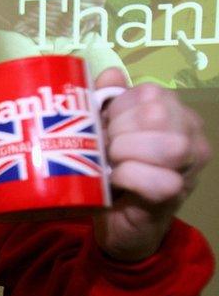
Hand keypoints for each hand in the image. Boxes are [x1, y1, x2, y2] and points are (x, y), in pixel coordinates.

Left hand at [94, 68, 210, 260]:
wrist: (118, 222)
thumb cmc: (113, 172)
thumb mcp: (106, 132)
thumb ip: (107, 100)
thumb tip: (108, 73)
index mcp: (174, 113)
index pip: (150, 93)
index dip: (118, 109)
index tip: (104, 127)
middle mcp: (191, 135)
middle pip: (157, 115)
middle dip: (120, 131)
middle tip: (105, 149)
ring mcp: (189, 167)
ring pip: (166, 146)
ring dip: (126, 153)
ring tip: (111, 164)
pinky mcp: (177, 195)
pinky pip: (158, 181)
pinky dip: (129, 178)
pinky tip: (116, 181)